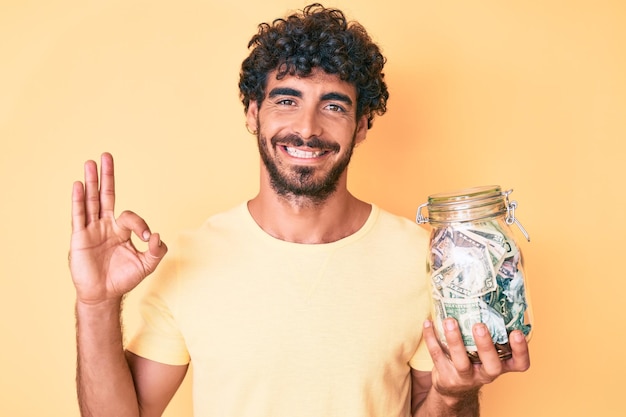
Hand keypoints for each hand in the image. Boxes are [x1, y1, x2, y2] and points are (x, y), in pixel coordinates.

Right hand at [69, 152, 166, 304]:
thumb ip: (156, 251)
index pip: (130, 216)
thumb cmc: (124, 279)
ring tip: (90, 163)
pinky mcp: (80, 237)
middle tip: (106, 155)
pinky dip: (79, 200)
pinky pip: (79, 216)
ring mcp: (92, 229)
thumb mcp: (147, 265)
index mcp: (122, 229)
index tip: (148, 236)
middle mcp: (106, 225)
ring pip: (91, 201)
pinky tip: (79, 185)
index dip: (141, 224)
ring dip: (91, 182)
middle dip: (107, 176)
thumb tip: (158, 235)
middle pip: (106, 195)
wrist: (103, 295)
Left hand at [423, 318, 529, 398]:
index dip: (521, 350)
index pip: (520, 364)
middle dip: (486, 345)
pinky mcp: (447, 377)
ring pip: (462, 361)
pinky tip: (428, 323)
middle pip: (492, 365)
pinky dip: (431, 338)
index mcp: (502, 365)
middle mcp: (487, 374)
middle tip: (479, 326)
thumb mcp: (486, 352)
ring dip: (455, 340)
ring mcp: (466, 378)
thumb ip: (490, 332)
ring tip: (450, 320)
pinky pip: (438, 356)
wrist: (454, 389)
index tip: (517, 332)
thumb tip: (486, 295)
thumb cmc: (475, 361)